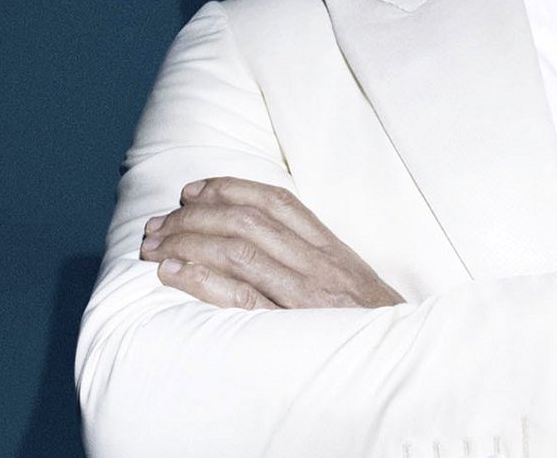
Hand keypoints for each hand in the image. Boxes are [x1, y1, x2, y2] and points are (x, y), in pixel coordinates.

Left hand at [139, 176, 404, 310]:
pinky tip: (172, 274)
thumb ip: (311, 259)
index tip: (192, 191)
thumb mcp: (350, 282)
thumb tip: (259, 239)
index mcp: (332, 250)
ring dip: (187, 242)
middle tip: (158, 225)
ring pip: (238, 250)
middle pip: (248, 221)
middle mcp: (319, 266)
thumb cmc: (370, 328)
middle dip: (194, 216)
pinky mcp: (291, 329)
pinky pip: (239, 296)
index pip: (276, 202)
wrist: (402, 367)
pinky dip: (200, 279)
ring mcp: (306, 297)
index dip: (229, 188)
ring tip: (154, 247)